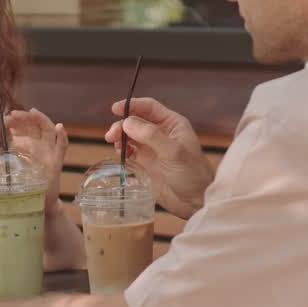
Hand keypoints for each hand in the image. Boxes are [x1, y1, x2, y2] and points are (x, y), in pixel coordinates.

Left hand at [0, 107, 67, 207]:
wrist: (27, 204)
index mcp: (20, 143)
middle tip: (12, 116)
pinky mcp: (55, 162)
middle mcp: (33, 144)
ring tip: (32, 113)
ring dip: (41, 119)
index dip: (9, 121)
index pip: (16, 126)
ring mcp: (46, 151)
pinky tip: (60, 127)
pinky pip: (62, 147)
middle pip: (31, 124)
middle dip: (23, 117)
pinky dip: (62, 136)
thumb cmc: (11, 185)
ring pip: (47, 129)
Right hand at [104, 97, 214, 219]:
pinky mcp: (146, 163)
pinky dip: (122, 150)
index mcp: (172, 124)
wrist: (195, 201)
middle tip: (112, 136)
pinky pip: (130, 151)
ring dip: (120, 137)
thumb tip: (127, 122)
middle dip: (122, 125)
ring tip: (115, 144)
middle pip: (136, 121)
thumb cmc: (192, 174)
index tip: (115, 108)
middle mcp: (161, 133)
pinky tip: (122, 154)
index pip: (149, 107)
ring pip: (130, 135)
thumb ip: (151, 135)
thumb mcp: (174, 152)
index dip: (132, 105)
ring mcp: (153, 148)